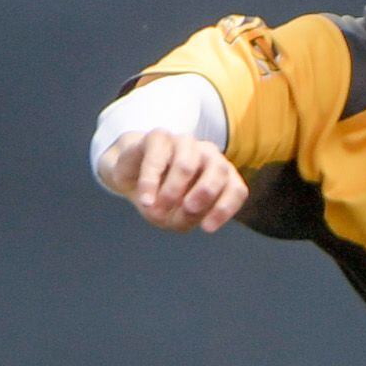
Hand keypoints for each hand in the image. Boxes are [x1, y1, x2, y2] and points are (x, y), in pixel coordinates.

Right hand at [102, 130, 247, 232]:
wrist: (130, 176)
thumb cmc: (162, 198)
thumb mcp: (176, 216)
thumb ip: (187, 217)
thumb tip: (186, 210)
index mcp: (221, 175)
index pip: (235, 189)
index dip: (224, 209)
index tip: (206, 228)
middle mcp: (208, 155)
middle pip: (219, 172)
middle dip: (204, 194)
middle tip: (187, 209)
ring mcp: (184, 143)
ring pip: (188, 164)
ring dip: (174, 190)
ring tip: (157, 210)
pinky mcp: (158, 137)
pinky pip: (157, 158)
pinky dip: (150, 182)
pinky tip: (145, 200)